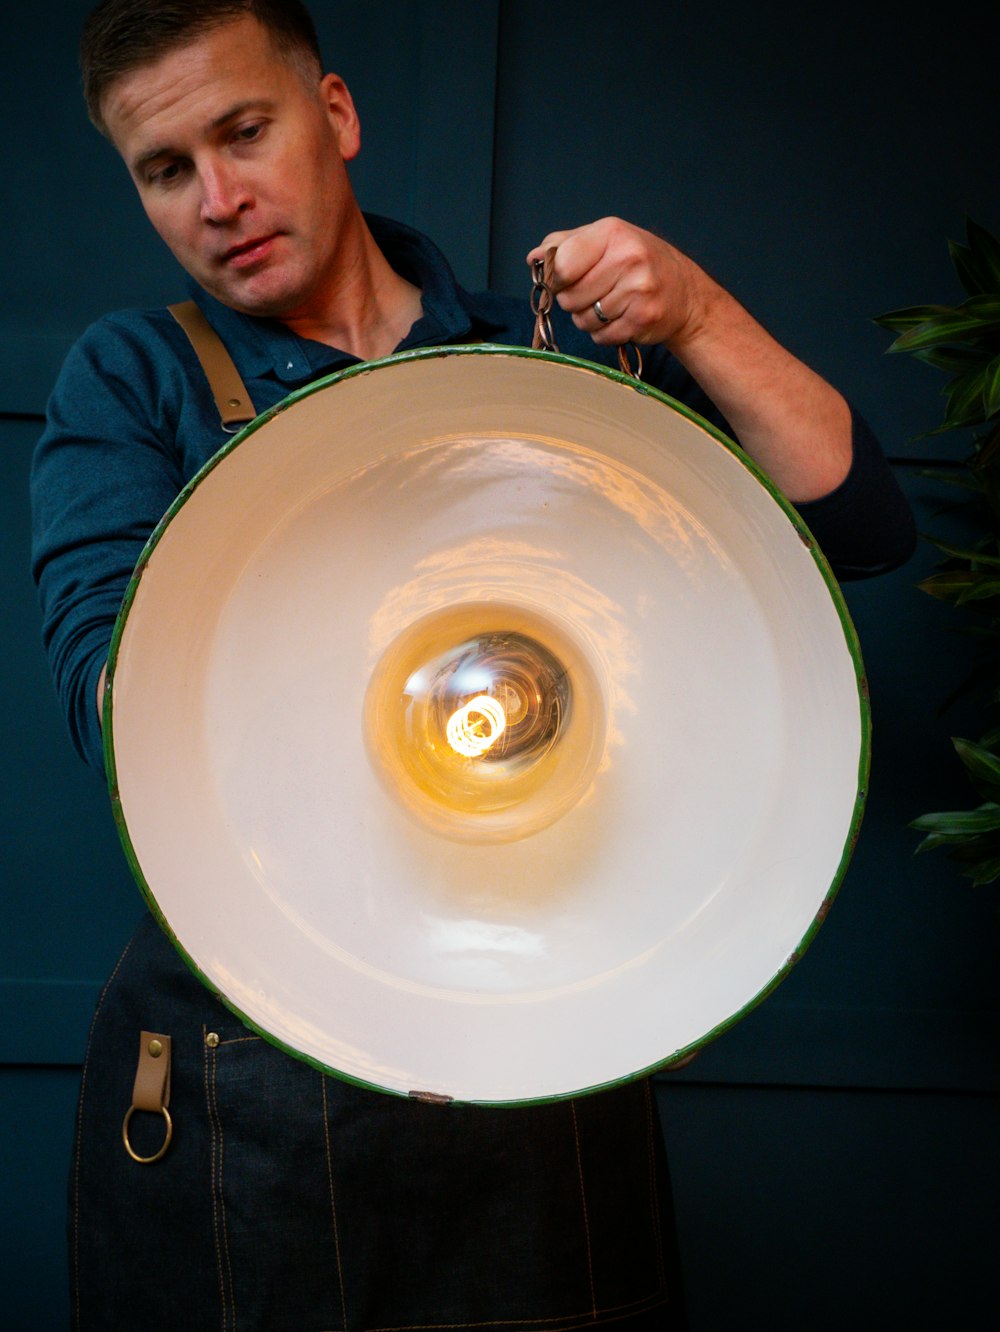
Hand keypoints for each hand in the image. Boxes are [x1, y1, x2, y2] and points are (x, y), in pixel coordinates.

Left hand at [526, 217, 708, 349]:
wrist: (685, 293)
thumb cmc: (639, 263)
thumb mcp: (605, 240)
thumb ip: (566, 245)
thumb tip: (534, 258)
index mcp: (612, 233)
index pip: (561, 264)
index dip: (555, 278)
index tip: (563, 280)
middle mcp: (628, 258)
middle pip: (569, 297)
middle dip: (573, 301)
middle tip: (594, 293)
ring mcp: (638, 290)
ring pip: (583, 320)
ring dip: (589, 319)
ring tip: (610, 305)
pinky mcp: (643, 319)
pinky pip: (601, 336)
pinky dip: (604, 333)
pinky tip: (621, 318)